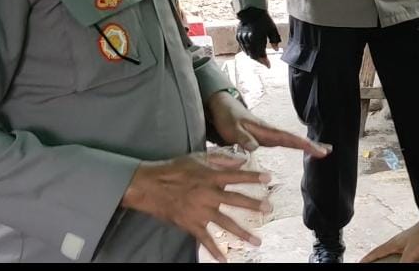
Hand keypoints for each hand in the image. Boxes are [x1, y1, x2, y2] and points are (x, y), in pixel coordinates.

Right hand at [121, 150, 271, 262]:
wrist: (149, 187)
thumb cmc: (173, 169)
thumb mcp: (197, 158)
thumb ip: (220, 159)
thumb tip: (241, 160)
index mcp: (210, 177)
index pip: (236, 177)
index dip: (252, 177)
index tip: (268, 178)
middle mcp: (208, 195)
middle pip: (235, 200)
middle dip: (253, 205)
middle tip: (269, 208)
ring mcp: (200, 212)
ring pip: (225, 223)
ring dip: (242, 233)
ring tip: (256, 241)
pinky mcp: (191, 224)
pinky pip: (205, 239)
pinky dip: (214, 251)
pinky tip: (224, 259)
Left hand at [207, 91, 330, 156]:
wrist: (222, 108)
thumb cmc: (227, 118)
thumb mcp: (232, 129)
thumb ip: (243, 138)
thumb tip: (255, 149)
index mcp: (265, 130)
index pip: (287, 138)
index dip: (303, 144)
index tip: (319, 150)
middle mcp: (270, 132)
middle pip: (294, 138)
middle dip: (311, 144)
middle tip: (329, 151)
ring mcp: (268, 134)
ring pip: (291, 140)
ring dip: (307, 145)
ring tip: (323, 151)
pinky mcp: (265, 137)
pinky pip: (284, 142)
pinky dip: (296, 144)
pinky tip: (303, 148)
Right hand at [236, 8, 280, 67]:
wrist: (251, 11)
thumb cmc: (264, 20)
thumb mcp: (272, 29)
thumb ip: (275, 39)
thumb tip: (276, 49)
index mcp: (256, 37)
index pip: (260, 53)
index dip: (265, 61)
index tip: (269, 66)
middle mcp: (248, 38)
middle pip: (253, 55)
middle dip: (260, 60)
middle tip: (265, 63)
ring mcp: (242, 38)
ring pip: (247, 52)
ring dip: (254, 56)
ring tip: (260, 58)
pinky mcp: (238, 37)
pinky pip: (243, 48)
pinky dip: (248, 51)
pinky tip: (253, 52)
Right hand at [360, 220, 418, 262]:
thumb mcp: (411, 254)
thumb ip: (403, 264)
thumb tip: (397, 269)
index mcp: (393, 244)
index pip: (375, 253)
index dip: (367, 259)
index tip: (359, 263)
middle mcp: (398, 243)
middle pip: (383, 253)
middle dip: (376, 259)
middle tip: (371, 263)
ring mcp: (407, 243)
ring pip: (394, 254)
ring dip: (389, 259)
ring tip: (387, 263)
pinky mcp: (417, 245)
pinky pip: (406, 255)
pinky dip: (402, 259)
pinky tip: (408, 262)